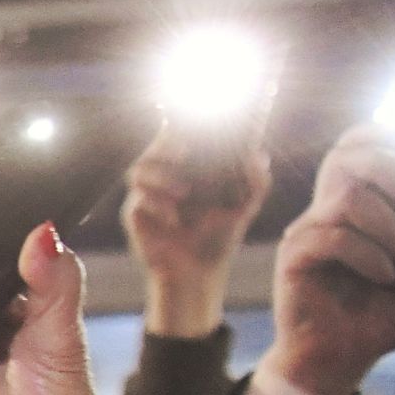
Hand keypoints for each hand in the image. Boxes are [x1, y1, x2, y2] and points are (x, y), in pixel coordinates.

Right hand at [120, 128, 271, 337]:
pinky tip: (173, 218)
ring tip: (184, 192)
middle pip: (154, 147)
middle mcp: (164, 178)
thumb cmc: (218, 237)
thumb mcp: (244, 207)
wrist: (198, 272)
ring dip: (160, 177)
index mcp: (188, 169)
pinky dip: (157, 206)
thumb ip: (256, 182)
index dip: (179, 125)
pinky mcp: (136, 217)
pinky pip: (137, 202)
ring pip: (138, 171)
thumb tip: (258, 155)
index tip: (193, 122)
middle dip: (166, 146)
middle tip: (186, 152)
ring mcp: (147, 196)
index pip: (178, 136)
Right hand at [259, 127, 394, 394]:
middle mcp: (333, 211)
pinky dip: (365, 253)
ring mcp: (311, 232)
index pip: (364, 148)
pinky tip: (385, 274)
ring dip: (381, 217)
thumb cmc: (383, 319)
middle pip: (345, 152)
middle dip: (382, 156)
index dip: (385, 131)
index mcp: (364, 207)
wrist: (343, 360)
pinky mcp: (295, 258)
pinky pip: (330, 236)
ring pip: (344, 194)